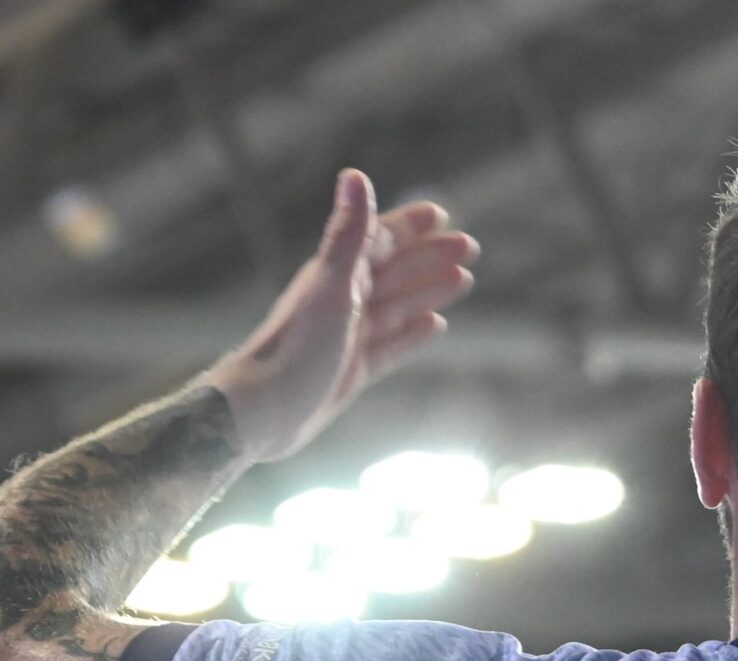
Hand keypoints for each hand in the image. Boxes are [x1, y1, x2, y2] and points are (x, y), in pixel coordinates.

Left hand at [204, 169, 479, 463]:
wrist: (267, 409)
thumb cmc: (297, 345)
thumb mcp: (332, 284)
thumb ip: (350, 233)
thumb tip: (356, 175)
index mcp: (336, 275)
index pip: (379, 240)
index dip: (408, 226)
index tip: (441, 216)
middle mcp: (343, 300)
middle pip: (395, 271)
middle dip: (430, 257)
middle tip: (469, 247)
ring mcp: (349, 335)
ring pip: (398, 306)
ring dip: (428, 290)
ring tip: (463, 279)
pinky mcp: (353, 370)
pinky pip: (391, 345)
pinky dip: (413, 333)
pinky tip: (435, 325)